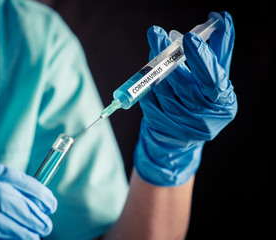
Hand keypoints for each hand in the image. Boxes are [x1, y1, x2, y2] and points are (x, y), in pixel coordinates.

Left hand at [134, 12, 236, 185]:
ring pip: (162, 89)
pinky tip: (150, 73)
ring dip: (155, 65)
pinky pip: (149, 97)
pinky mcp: (158, 124)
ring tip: (154, 48)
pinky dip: (148, 81)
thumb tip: (222, 18)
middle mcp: (200, 117)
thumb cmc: (203, 99)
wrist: (182, 135)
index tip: (189, 38)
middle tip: (156, 33)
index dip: (202, 60)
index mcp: (220, 102)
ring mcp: (177, 123)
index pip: (212, 80)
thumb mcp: (216, 77)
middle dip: (167, 57)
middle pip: (182, 84)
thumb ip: (220, 49)